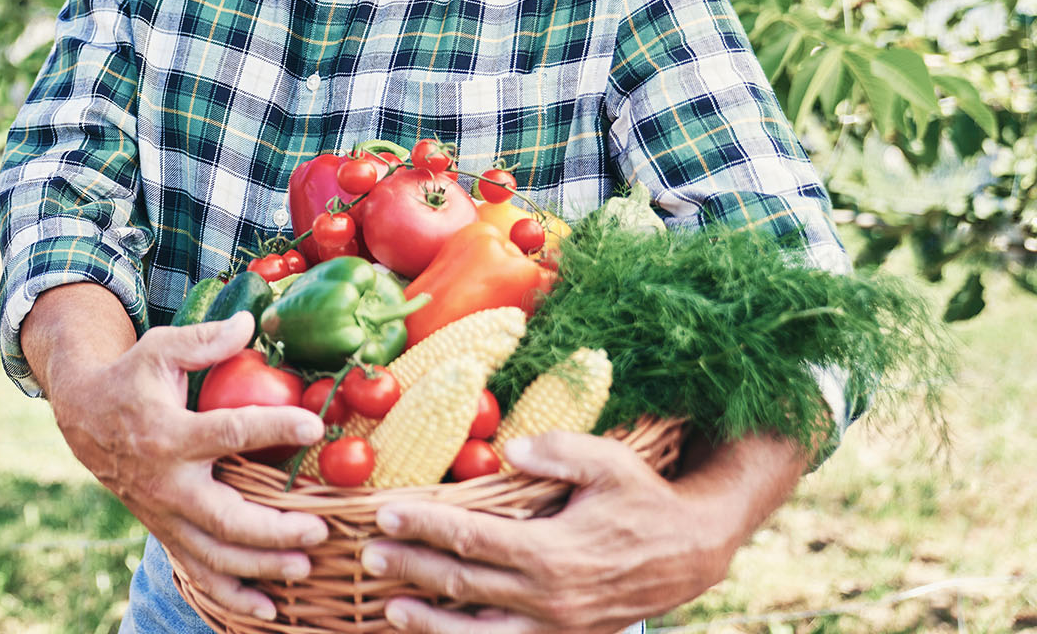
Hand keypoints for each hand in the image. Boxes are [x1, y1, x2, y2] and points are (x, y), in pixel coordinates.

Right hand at [46, 312, 328, 620]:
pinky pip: (198, 574)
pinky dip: (232, 598)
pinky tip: (270, 611)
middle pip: (225, 519)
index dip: (273, 427)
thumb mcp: (159, 348)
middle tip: (320, 527)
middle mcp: (168, 482)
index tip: (315, 426)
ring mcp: (165, 515)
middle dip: (274, 531)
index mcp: (170, 433)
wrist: (83, 418)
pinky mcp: (165, 532)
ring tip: (306, 567)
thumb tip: (251, 323)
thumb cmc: (131, 379)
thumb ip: (204, 341)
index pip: (228, 433)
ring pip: (215, 556)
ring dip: (262, 568)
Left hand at [359, 430, 806, 632]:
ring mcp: (556, 625)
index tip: (386, 512)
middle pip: (463, 585)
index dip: (425, 525)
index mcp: (553, 551)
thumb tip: (508, 447)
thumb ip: (557, 451)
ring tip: (389, 609)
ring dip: (430, 622)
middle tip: (369, 555)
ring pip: (479, 632)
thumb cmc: (643, 497)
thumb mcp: (608, 462)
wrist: (692, 552)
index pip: (471, 538)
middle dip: (411, 568)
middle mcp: (549, 597)